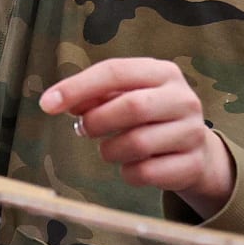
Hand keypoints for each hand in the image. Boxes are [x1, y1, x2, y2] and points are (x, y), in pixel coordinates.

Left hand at [38, 58, 234, 218]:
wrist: (196, 152)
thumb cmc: (150, 118)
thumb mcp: (126, 97)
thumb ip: (95, 95)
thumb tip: (59, 100)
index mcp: (163, 72)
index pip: (116, 71)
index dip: (78, 87)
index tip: (47, 104)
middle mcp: (183, 99)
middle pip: (131, 106)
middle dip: (97, 121)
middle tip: (83, 129)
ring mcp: (192, 133)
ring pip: (137, 143)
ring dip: (110, 150)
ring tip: (110, 148)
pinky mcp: (192, 165)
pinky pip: (146, 173)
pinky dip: (128, 173)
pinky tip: (131, 165)